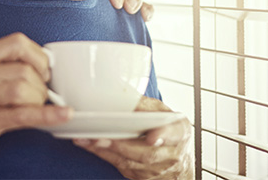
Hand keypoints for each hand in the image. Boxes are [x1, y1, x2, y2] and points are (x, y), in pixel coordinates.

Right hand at [0, 33, 71, 175]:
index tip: (45, 69)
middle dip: (43, 82)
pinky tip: (63, 115)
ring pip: (24, 88)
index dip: (39, 55)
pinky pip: (23, 116)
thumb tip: (36, 66)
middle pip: (24, 68)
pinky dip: (49, 115)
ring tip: (38, 107)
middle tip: (42, 93)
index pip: (16, 42)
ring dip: (41, 99)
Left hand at [74, 97, 192, 179]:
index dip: (162, 136)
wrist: (179, 160)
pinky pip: (122, 168)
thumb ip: (148, 107)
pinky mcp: (142, 177)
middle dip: (121, 146)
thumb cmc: (168, 130)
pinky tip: (90, 146)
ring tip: (87, 140)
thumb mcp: (165, 113)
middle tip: (100, 137)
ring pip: (130, 163)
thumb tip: (124, 96)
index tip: (151, 137)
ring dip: (106, 152)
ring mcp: (157, 170)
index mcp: (180, 132)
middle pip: (146, 153)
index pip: (173, 133)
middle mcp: (172, 154)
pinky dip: (105, 156)